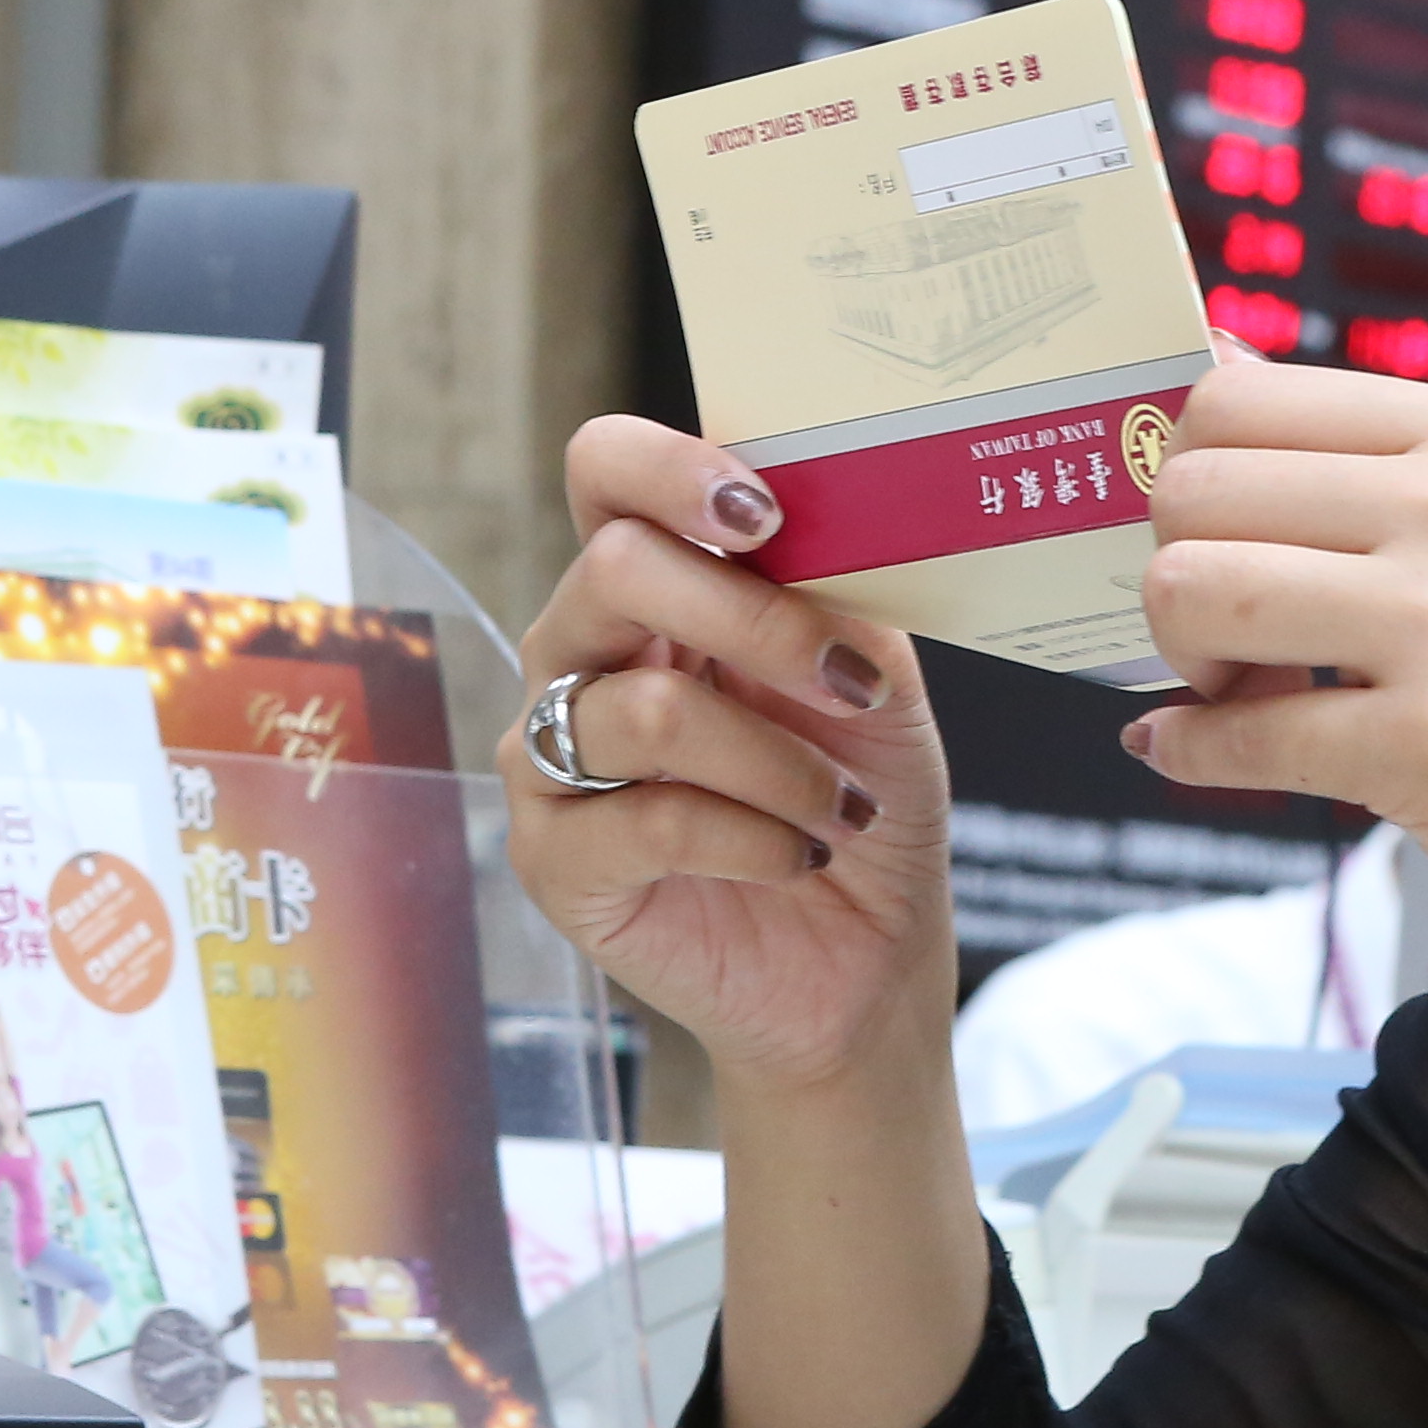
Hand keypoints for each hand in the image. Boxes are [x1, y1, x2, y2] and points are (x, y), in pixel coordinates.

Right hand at [499, 416, 958, 1097]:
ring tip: (844, 808)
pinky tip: (801, 857)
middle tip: (849, 684)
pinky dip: (753, 837)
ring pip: (644, 711)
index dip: (667, 470)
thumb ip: (836, 591)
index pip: (606, 474)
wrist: (863, 957)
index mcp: (655, 586)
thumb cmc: (857, 797)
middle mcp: (582, 654)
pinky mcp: (553, 859)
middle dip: (754, 621)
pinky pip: (645, 821)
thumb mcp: (874, 678)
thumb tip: (819, 515)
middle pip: (612, 570)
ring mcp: (553, 754)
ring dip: (777, 762)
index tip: (763, 514)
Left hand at [1131, 350, 1427, 1111]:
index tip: (1202, 529)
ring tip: (1232, 684)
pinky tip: (1210, 751)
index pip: (1243, 395)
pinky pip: (1235, 733)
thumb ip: (1376, 469)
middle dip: (1172, 563)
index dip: (1188, 469)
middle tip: (1220, 627)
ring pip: (1192, 590)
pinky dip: (1196, 752)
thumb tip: (1210, 390)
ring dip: (1178, 654)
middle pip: (1197, 486)